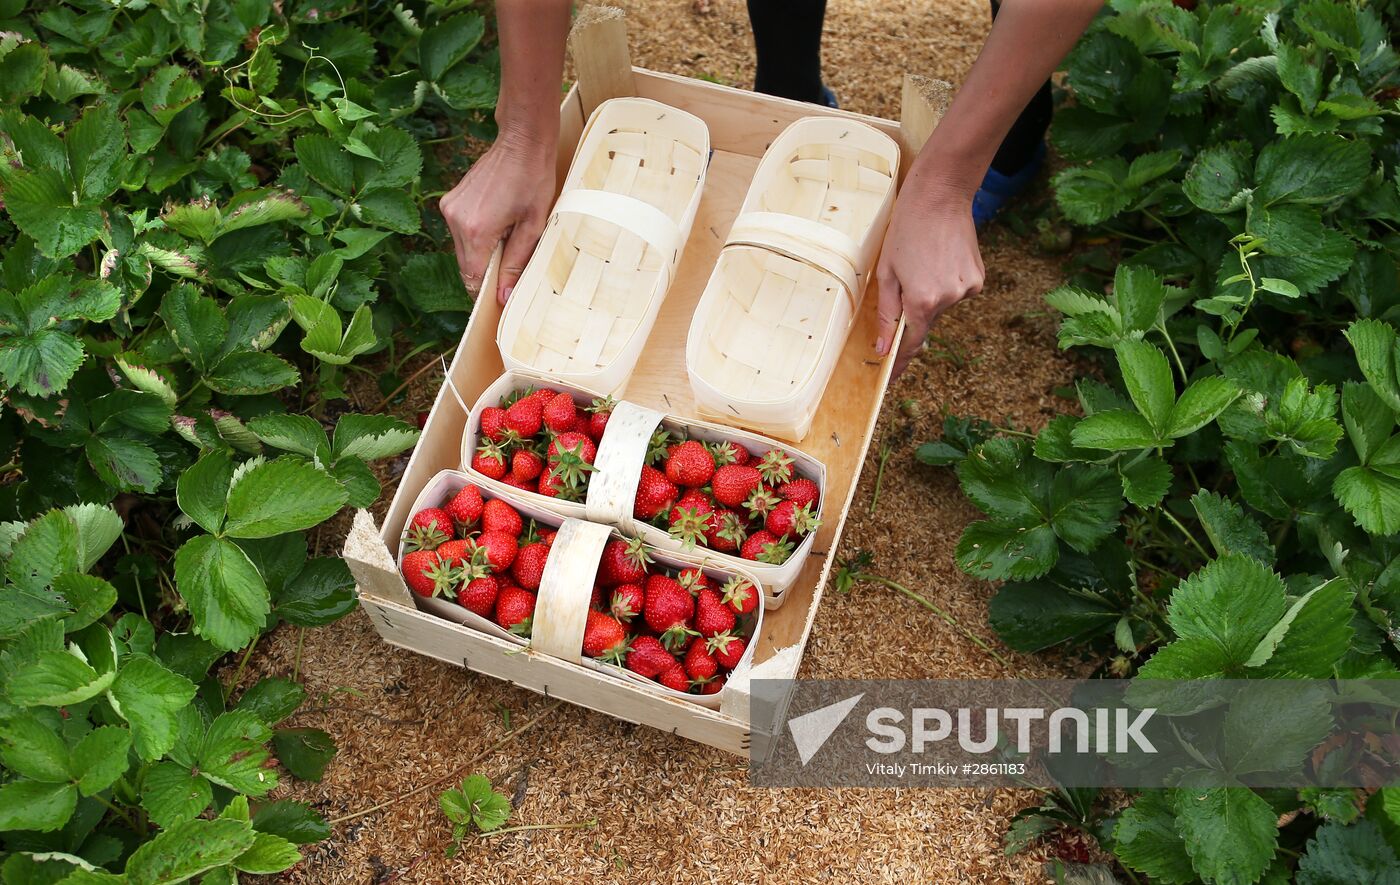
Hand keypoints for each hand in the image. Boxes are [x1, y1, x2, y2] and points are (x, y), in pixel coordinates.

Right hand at [439, 131, 555, 304]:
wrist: (521, 141)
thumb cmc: (533, 180)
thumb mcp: (533, 226)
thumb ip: (517, 263)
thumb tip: (504, 296)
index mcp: (476, 230)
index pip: (473, 277)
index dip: (487, 290)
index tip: (502, 293)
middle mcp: (455, 220)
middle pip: (465, 265)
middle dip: (486, 270)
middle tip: (511, 259)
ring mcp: (449, 208)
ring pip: (462, 249)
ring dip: (481, 251)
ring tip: (506, 234)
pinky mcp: (450, 200)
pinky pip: (459, 231)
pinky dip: (476, 235)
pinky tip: (497, 221)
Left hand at [874, 180, 984, 376]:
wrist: (940, 196)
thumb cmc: (905, 230)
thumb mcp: (886, 272)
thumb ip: (886, 314)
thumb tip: (883, 348)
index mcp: (922, 301)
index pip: (911, 343)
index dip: (900, 361)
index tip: (892, 376)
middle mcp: (949, 299)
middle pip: (926, 321)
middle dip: (914, 310)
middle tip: (908, 277)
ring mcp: (967, 290)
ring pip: (942, 305)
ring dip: (931, 293)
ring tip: (925, 260)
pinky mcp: (978, 279)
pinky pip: (957, 292)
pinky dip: (946, 282)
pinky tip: (941, 258)